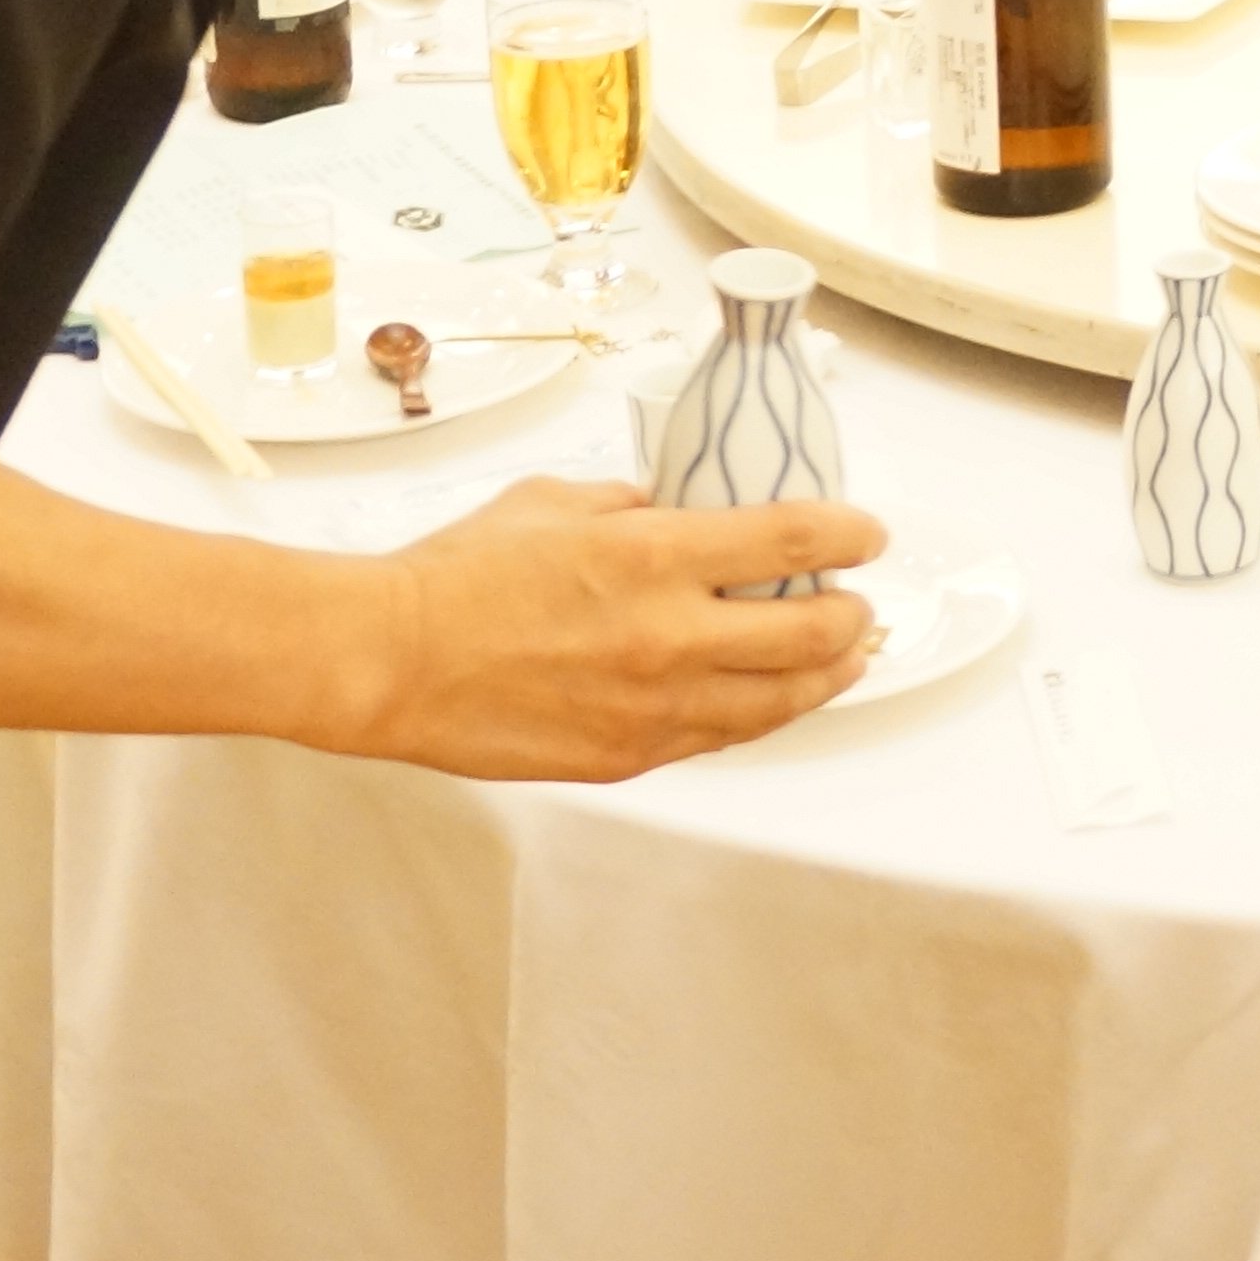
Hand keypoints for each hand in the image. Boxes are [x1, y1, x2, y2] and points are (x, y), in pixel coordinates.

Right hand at [339, 476, 883, 780]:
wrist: (390, 661)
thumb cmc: (458, 575)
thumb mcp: (556, 502)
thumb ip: (633, 507)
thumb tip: (679, 510)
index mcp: (652, 556)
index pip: (790, 542)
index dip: (849, 536)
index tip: (868, 534)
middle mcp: (666, 636)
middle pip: (809, 633)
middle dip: (851, 616)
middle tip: (858, 602)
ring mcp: (650, 707)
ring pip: (778, 702)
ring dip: (825, 676)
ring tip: (843, 659)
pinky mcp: (625, 758)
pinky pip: (717, 739)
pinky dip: (756, 716)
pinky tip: (767, 699)